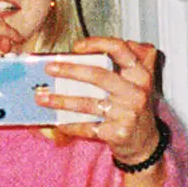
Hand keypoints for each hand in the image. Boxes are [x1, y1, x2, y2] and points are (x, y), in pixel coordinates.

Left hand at [44, 37, 165, 186]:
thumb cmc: (135, 107)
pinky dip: (70, 125)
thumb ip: (122, 61)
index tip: (76, 47)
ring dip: (61, 100)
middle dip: (70, 70)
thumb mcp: (137, 81)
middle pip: (99, 76)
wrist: (146, 143)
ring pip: (88, 103)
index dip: (97, 43)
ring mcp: (127, 114)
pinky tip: (57, 121)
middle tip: (49, 68)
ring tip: (42, 97)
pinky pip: (88, 127)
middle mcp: (136, 93)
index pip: (120, 50)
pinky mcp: (118, 133)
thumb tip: (84, 50)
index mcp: (140, 75)